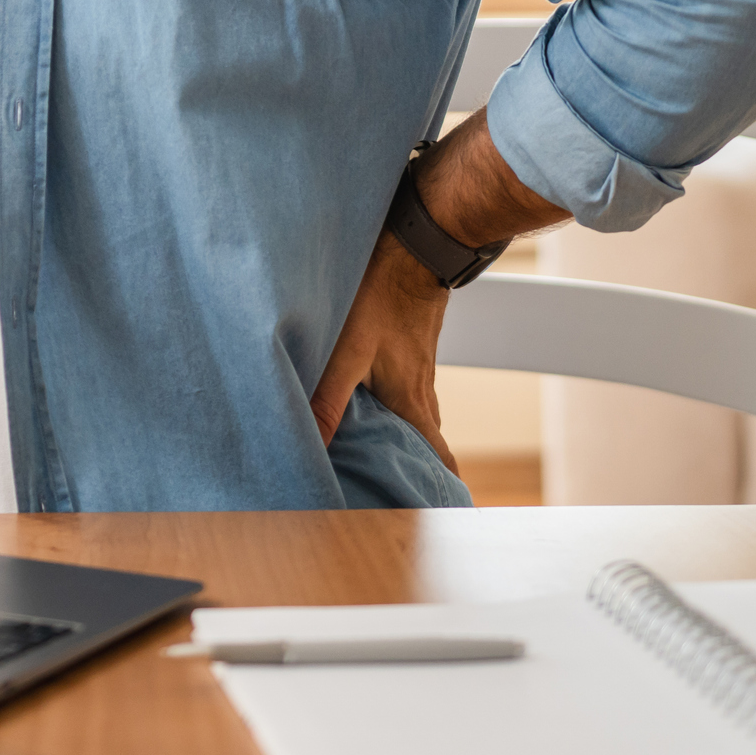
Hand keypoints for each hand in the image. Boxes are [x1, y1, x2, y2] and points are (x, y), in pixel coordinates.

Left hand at [309, 226, 458, 473]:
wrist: (417, 245)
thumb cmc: (383, 296)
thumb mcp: (349, 352)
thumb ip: (328, 400)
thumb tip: (311, 448)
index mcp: (412, 401)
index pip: (437, 456)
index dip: (441, 486)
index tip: (444, 509)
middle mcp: (422, 388)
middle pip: (427, 440)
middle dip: (420, 467)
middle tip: (407, 489)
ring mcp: (420, 365)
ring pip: (418, 412)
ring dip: (408, 434)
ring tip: (386, 451)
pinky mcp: (412, 344)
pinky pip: (409, 386)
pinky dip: (398, 402)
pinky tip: (375, 395)